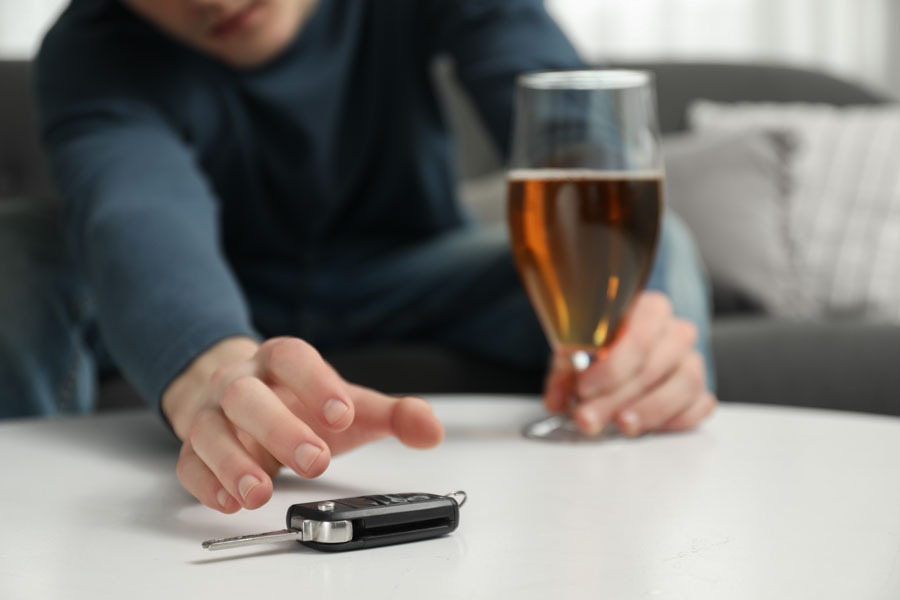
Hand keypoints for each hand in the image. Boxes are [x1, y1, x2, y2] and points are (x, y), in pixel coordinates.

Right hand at [163, 337, 444, 512]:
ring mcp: (213, 414)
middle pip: (248, 396)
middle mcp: (242, 382)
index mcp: (281, 362)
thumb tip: (430, 429)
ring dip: (234, 462)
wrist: (240, 399)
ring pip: (211, 430)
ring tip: (261, 493)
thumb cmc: (299, 403)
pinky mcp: (194, 448)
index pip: (293, 358)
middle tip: (315, 461)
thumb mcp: (349, 405)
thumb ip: (393, 415)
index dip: (316, 383)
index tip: (343, 413)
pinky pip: (190, 462)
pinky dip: (206, 483)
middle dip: (280, 428)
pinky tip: (230, 500)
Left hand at [543, 291, 715, 436]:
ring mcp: (692, 361)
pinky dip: (676, 420)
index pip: (638, 337)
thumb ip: (564, 375)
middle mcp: (675, 332)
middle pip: (655, 366)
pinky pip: (700, 406)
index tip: (583, 389)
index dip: (611, 368)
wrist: (617, 358)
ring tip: (620, 425)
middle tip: (589, 418)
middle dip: (617, 398)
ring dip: (649, 411)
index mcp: (649, 310)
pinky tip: (647, 428)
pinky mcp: (700, 391)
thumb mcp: (573, 354)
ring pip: (685, 385)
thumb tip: (557, 400)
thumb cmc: (598, 349)